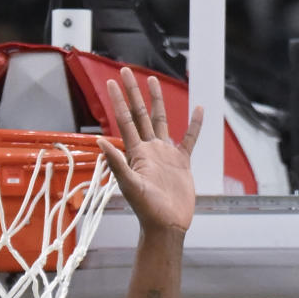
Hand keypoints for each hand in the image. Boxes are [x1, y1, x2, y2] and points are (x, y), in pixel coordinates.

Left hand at [97, 67, 201, 234]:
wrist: (167, 226)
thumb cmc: (147, 210)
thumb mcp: (130, 186)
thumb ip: (116, 163)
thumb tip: (100, 141)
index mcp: (136, 153)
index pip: (125, 121)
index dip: (119, 101)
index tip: (112, 82)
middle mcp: (149, 150)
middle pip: (140, 114)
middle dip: (133, 93)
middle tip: (127, 71)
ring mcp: (166, 155)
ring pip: (161, 121)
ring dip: (157, 101)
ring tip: (153, 81)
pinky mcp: (182, 163)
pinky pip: (189, 139)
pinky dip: (194, 125)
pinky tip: (198, 110)